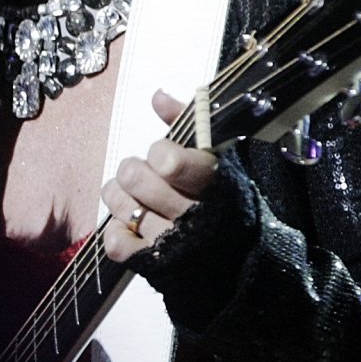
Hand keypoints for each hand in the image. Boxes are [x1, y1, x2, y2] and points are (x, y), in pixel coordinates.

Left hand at [100, 89, 216, 262]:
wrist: (245, 254)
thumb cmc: (225, 195)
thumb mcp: (217, 155)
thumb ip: (189, 122)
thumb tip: (158, 96)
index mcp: (213, 182)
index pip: (170, 161)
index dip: (158, 153)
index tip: (163, 156)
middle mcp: (194, 214)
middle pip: (137, 179)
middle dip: (132, 171)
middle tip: (139, 173)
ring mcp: (175, 242)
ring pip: (124, 208)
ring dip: (119, 197)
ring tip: (129, 195)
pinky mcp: (156, 265)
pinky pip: (118, 245)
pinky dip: (115, 232)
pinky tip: (127, 224)